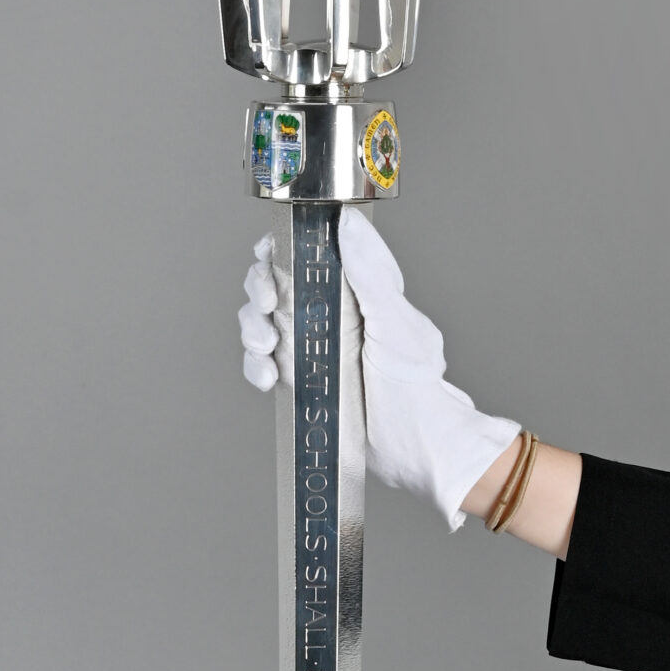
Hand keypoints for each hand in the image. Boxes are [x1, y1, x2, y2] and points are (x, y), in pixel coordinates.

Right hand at [238, 209, 519, 529]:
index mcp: (356, 289)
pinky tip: (270, 379)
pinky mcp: (301, 377)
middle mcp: (331, 312)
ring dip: (253, 330)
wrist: (412, 448)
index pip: (309, 251)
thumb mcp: (395, 323)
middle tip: (267, 308)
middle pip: (274, 282)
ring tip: (266, 350)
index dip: (281, 247)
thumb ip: (370, 273)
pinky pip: (263, 363)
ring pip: (262, 321)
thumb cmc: (417, 387)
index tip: (269, 256)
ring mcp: (313, 345)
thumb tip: (348, 222)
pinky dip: (257, 367)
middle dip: (258, 290)